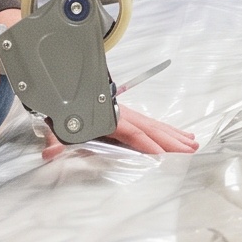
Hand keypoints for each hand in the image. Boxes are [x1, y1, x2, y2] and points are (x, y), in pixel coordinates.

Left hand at [41, 104, 198, 158]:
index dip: (146, 144)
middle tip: (190, 150)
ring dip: (173, 134)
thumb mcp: (58, 126)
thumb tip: (49, 154)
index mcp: (107, 118)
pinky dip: (166, 128)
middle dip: (170, 140)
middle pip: (149, 127)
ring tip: (192, 143)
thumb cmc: (63, 108)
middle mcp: (121, 113)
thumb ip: (57, 141)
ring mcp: (126, 112)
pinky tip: (179, 134)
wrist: (62, 86)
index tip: (162, 155)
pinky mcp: (128, 113)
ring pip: (154, 124)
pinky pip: (150, 121)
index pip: (131, 133)